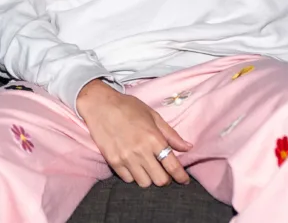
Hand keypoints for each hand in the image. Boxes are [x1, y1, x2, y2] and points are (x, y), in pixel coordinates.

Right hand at [76, 79, 192, 186]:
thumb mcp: (153, 115)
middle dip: (165, 178)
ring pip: (144, 183)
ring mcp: (125, 157)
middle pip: (160, 180)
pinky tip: (132, 165)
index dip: (181, 177)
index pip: (172, 166)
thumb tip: (188, 147)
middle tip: (162, 171)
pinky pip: (127, 179)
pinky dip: (133, 175)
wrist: (99, 104)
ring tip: (146, 168)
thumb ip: (171, 134)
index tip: (184, 180)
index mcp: (154, 138)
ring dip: (148, 178)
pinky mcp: (113, 160)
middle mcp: (141, 150)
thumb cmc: (128, 107)